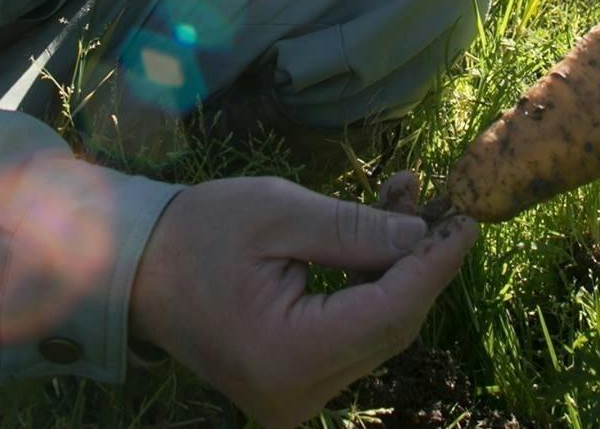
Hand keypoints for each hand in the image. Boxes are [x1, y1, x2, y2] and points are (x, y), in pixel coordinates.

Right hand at [128, 175, 477, 427]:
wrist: (133, 269)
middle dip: (419, 263)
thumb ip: (355, 230)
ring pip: (376, 333)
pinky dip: (370, 289)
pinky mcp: (292, 387)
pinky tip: (378, 239)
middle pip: (390, 327)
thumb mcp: (279, 212)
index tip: (466, 220)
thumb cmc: (198, 232)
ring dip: (397, 271)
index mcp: (289, 356)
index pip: (391, 312)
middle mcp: (296, 395)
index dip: (435, 265)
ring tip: (402, 201)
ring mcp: (293, 399)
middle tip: (437, 204)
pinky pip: (351, 338)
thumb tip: (424, 238)